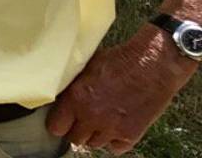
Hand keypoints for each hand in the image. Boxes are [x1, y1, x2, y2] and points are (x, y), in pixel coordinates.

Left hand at [47, 26, 196, 154]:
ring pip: (94, 144)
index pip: (55, 127)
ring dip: (95, 134)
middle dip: (76, 129)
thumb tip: (58, 93)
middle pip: (74, 138)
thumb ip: (71, 85)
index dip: (58, 123)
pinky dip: (114, 140)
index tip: (62, 118)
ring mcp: (112, 128)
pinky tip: (116, 125)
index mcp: (75, 98)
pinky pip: (115, 148)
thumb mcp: (86, 66)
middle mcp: (91, 116)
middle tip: (82, 118)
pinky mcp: (131, 134)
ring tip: (101, 119)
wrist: (153, 64)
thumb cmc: (120, 60)